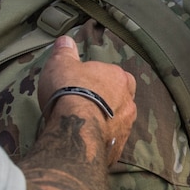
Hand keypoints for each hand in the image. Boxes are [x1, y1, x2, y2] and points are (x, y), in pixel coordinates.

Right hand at [36, 36, 136, 164]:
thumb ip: (65, 51)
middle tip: (85, 103)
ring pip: (117, 121)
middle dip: (106, 101)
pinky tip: (86, 140)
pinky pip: (110, 141)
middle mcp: (128, 102)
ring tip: (84, 124)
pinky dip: (101, 140)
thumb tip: (66, 40)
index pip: (114, 74)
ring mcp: (126, 126)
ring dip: (105, 121)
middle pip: (119, 98)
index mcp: (119, 78)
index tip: (83, 83)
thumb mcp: (61, 64)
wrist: (74, 129)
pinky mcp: (118, 148)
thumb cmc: (69, 91)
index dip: (98, 78)